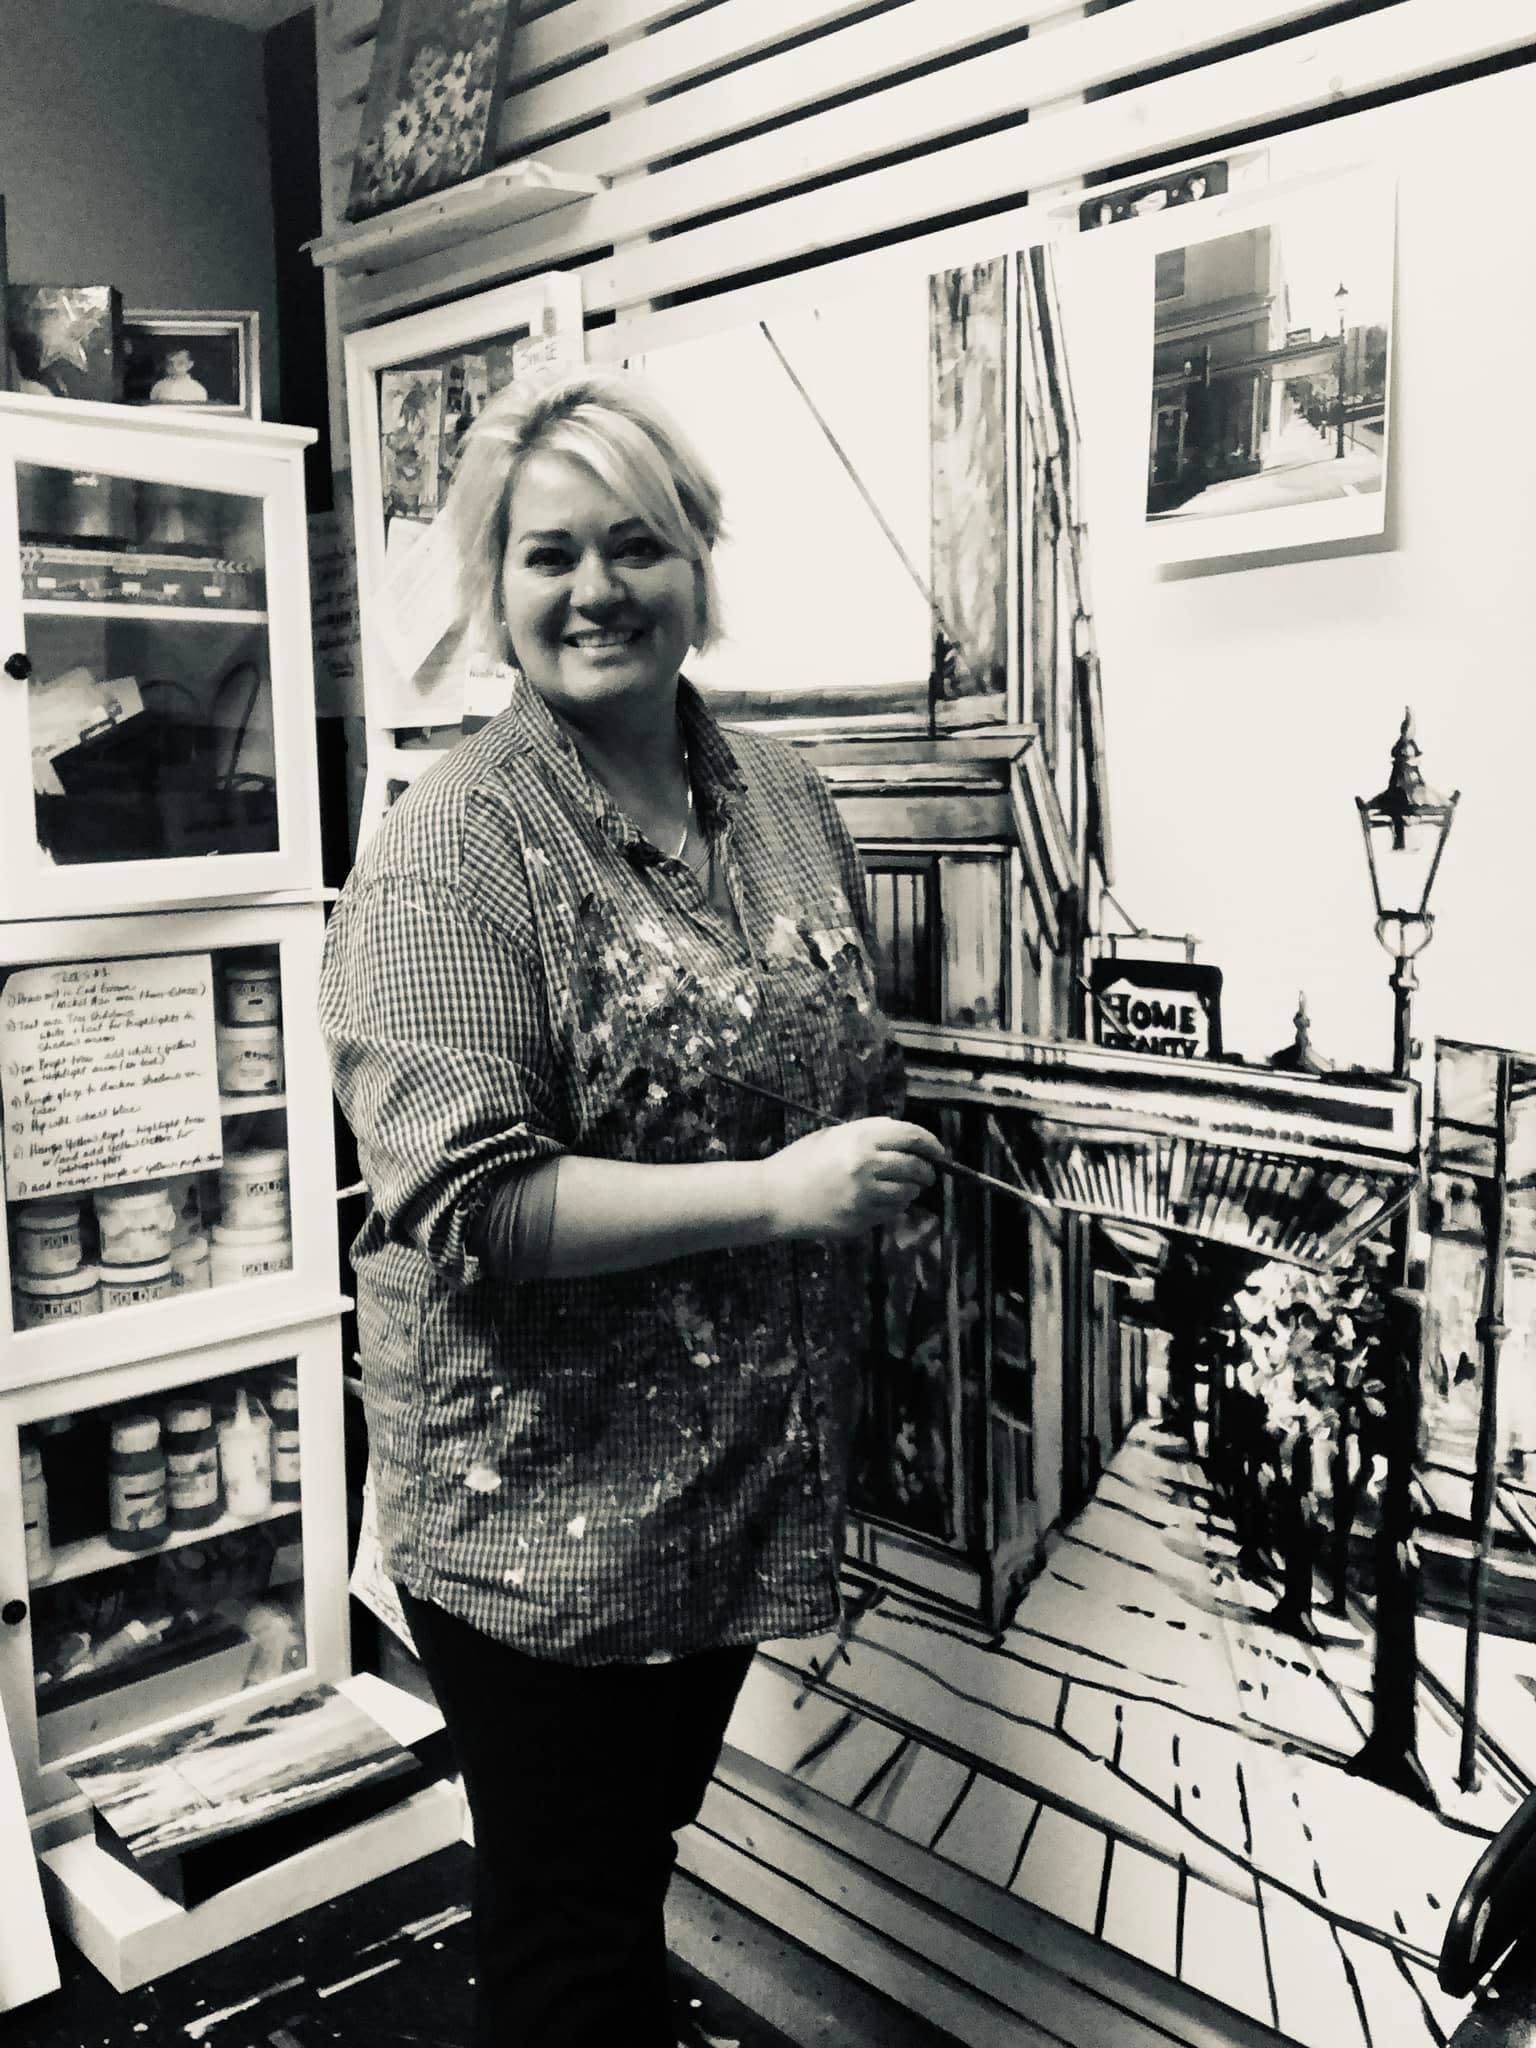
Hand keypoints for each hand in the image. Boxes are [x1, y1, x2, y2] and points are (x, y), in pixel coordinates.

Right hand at [761, 1117, 945, 1241]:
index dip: (931, 1144)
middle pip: (916, 1168)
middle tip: (926, 1173)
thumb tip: (906, 1137)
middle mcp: (866, 1166)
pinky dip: (892, 1206)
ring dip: (910, 1190)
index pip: (912, 1137)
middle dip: (927, 1171)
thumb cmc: (800, 1161)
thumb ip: (869, 1132)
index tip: (938, 1151)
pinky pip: (890, 1213)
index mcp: (860, 1139)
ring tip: (900, 1187)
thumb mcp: (833, 1135)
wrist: (773, 1197)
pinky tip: (878, 1201)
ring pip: (907, 1194)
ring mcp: (864, 1197)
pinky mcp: (860, 1220)